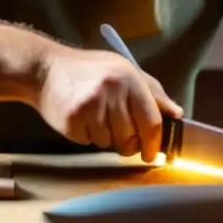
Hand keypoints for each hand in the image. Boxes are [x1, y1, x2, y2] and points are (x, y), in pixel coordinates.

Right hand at [35, 44, 182, 161]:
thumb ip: (152, 92)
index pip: (152, 121)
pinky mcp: (72, 119)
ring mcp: (91, 105)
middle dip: (126, 142)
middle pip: (131, 138)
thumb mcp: (124, 70)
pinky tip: (80, 116)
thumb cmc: (88, 70)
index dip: (154, 143)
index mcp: (129, 78)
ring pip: (110, 143)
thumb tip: (176, 114)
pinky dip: (86, 135)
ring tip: (93, 114)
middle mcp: (112, 91)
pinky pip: (88, 142)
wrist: (45, 68)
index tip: (151, 153)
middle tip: (115, 129)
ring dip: (104, 136)